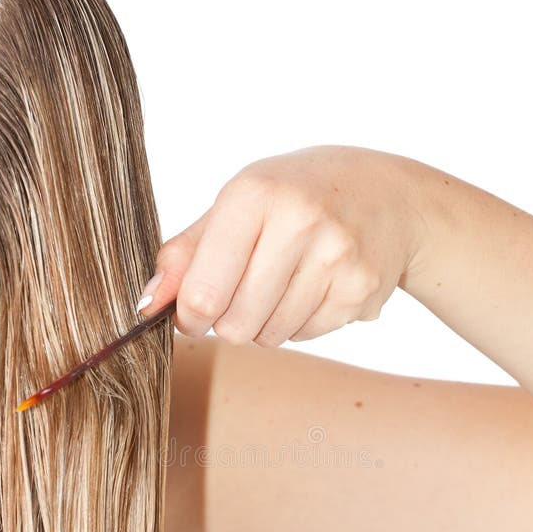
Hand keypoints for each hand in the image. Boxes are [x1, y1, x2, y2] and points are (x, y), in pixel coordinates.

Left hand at [137, 145, 424, 344]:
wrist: (387, 196)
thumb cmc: (296, 197)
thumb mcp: (238, 205)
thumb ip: (187, 254)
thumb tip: (145, 304)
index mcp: (254, 194)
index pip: (203, 292)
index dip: (189, 317)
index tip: (193, 313)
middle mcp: (299, 221)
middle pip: (235, 325)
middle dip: (228, 323)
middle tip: (242, 295)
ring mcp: (336, 256)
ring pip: (270, 336)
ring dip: (265, 323)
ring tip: (283, 284)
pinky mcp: (361, 288)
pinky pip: (305, 336)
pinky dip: (299, 323)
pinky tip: (313, 288)